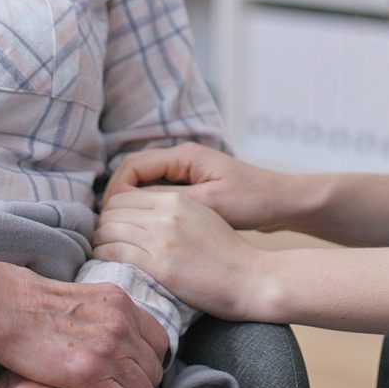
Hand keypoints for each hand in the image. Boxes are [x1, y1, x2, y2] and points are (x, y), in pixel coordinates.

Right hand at [0, 263, 166, 387]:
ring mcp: (108, 348)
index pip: (159, 340)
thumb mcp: (89, 298)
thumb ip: (113, 316)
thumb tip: (127, 339)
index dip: (149, 361)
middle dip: (140, 383)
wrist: (11, 307)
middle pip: (153, 368)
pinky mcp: (88, 373)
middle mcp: (122, 323)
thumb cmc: (41, 304)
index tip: (135, 371)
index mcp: (123, 303)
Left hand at [94, 189, 264, 319]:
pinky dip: (105, 257)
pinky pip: (115, 253)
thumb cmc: (227, 251)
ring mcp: (162, 239)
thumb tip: (139, 213)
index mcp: (176, 199)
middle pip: (113, 210)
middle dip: (104, 224)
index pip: (125, 194)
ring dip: (101, 242)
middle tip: (105, 239)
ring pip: (109, 230)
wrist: (250, 277)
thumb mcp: (200, 214)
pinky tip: (109, 265)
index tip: (113, 224)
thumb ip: (170, 208)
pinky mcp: (160, 265)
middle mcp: (165, 213)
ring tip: (105, 252)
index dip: (112, 209)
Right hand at [104, 143, 283, 230]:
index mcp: (184, 156)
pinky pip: (158, 192)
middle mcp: (181, 158)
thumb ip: (170, 201)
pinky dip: (146, 207)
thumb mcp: (210, 204)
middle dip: (118, 197)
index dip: (116, 192)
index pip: (133, 166)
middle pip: (133, 172)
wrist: (281, 202)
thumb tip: (131, 204)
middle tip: (107, 227)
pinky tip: (143, 229)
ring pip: (144, 182)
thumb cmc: (250, 200)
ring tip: (120, 231)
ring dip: (130, 203)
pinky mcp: (192, 185)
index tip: (108, 219)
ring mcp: (186, 171)